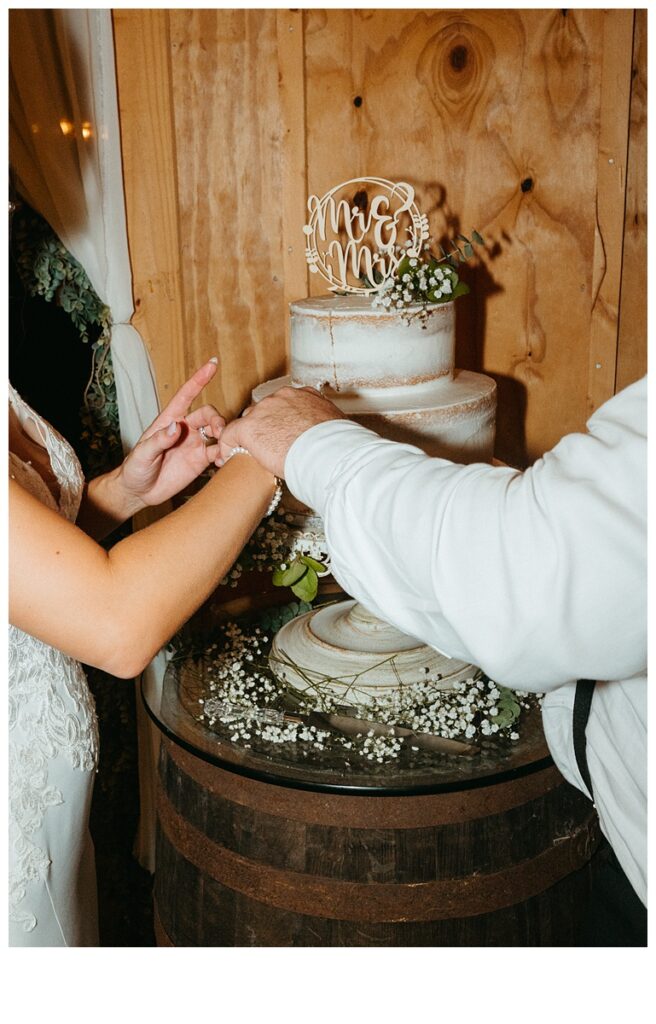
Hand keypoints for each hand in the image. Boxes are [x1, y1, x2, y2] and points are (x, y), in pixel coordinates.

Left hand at [117, 359, 225, 508]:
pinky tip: (223, 460)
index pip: (186, 395)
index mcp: (169, 420)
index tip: (212, 364)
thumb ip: (158, 440)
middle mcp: (185, 429)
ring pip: (217, 432)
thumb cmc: (135, 469)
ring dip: (225, 436)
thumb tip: (175, 426)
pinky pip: (218, 452)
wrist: (139, 491)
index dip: (199, 379)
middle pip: (208, 415)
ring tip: (225, 447)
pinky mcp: (201, 461)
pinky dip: (225, 453)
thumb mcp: (142, 454)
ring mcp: (195, 445)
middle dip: (217, 420)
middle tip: (220, 433)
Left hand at [219, 386, 345, 477]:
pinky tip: (227, 458)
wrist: (329, 453)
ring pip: (248, 422)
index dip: (280, 422)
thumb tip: (331, 438)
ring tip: (248, 455)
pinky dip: (226, 447)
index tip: (281, 435)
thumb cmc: (338, 446)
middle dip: (264, 428)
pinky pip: (230, 435)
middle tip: (267, 448)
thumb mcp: (336, 428)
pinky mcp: (250, 427)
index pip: (285, 405)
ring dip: (248, 438)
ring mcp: (265, 410)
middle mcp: (283, 398)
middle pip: (264, 411)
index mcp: (304, 396)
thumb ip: (325, 427)